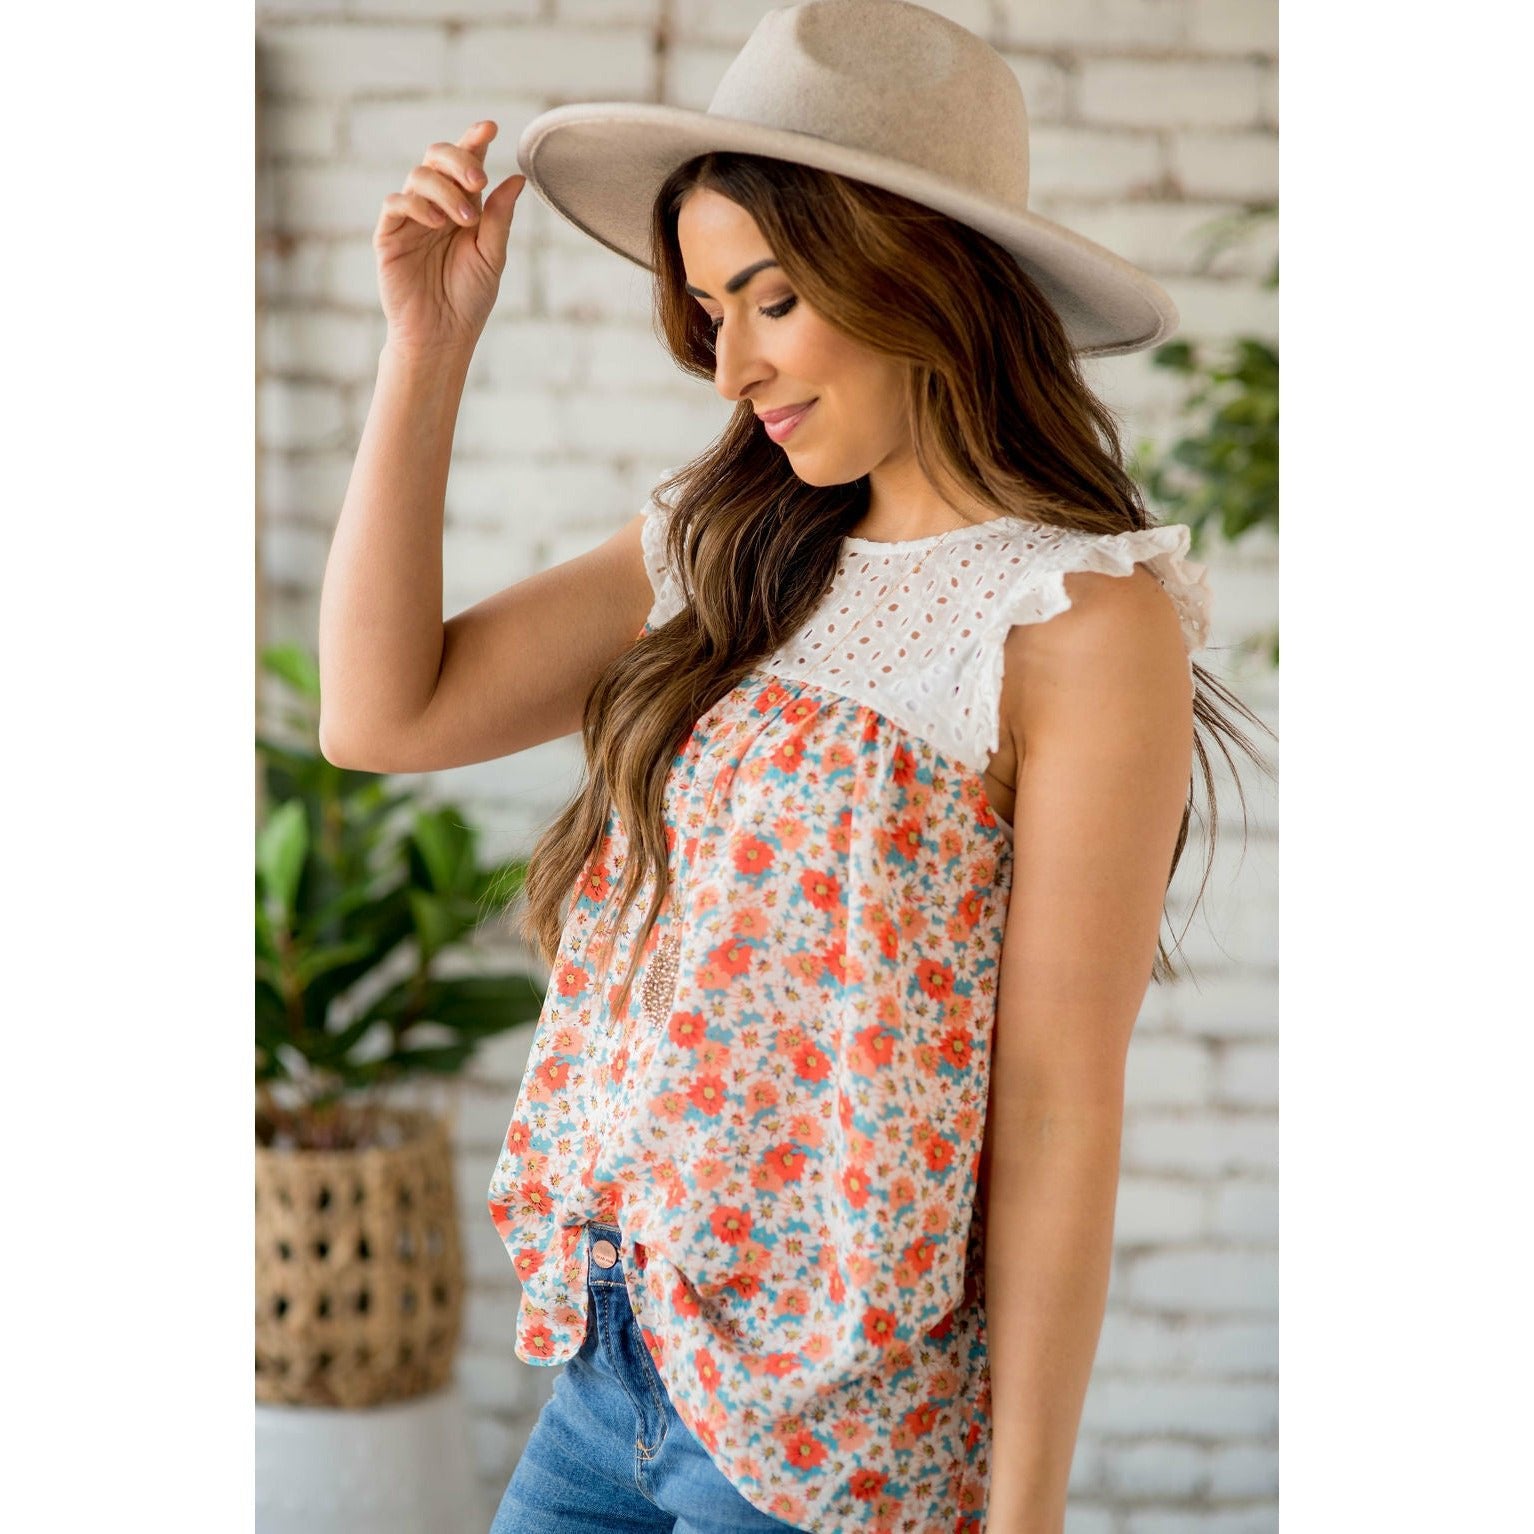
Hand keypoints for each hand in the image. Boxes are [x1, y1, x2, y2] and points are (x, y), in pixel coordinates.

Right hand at [372, 119, 526, 357]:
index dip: (475, 141)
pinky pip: (396, 202)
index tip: (490, 128)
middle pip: (437, 158)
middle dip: (459, 160)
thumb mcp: (492, 257)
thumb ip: (500, 218)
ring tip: (464, 220)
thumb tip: (516, 178)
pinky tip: (437, 223)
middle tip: (478, 181)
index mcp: (463, 207)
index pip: (467, 165)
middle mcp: (435, 206)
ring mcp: (410, 218)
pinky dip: (417, 204)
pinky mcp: (389, 234)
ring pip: (418, 176)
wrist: (441, 336)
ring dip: (444, 190)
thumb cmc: (468, 301)